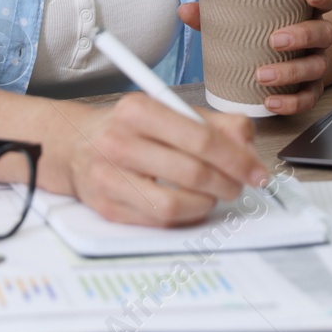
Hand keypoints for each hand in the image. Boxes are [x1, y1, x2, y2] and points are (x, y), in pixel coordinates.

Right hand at [62, 93, 271, 226]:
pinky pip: (159, 221)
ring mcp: (110, 178)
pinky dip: (185, 216)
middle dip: (228, 183)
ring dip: (207, 203)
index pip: (201, 137)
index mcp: (139, 109)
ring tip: (213, 194)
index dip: (238, 159)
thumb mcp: (168, 110)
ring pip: (176, 204)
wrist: (74, 145)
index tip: (257, 171)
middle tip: (240, 185)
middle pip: (193, 172)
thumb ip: (215, 123)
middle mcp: (120, 142)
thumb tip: (248, 147)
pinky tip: (191, 204)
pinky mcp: (107, 208)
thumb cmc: (130, 128)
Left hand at [177, 0, 331, 115]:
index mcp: (305, 12)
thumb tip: (185, 10)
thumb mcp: (244, 19)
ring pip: (318, 66)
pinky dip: (291, 102)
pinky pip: (309, 97)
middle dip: (303, 36)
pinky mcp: (312, 88)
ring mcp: (317, 62)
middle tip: (274, 40)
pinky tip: (271, 102)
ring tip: (262, 75)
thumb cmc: (263, 33)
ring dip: (292, 71)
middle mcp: (317, 37)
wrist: (288, 60)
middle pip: (324, 32)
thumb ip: (216, 14)